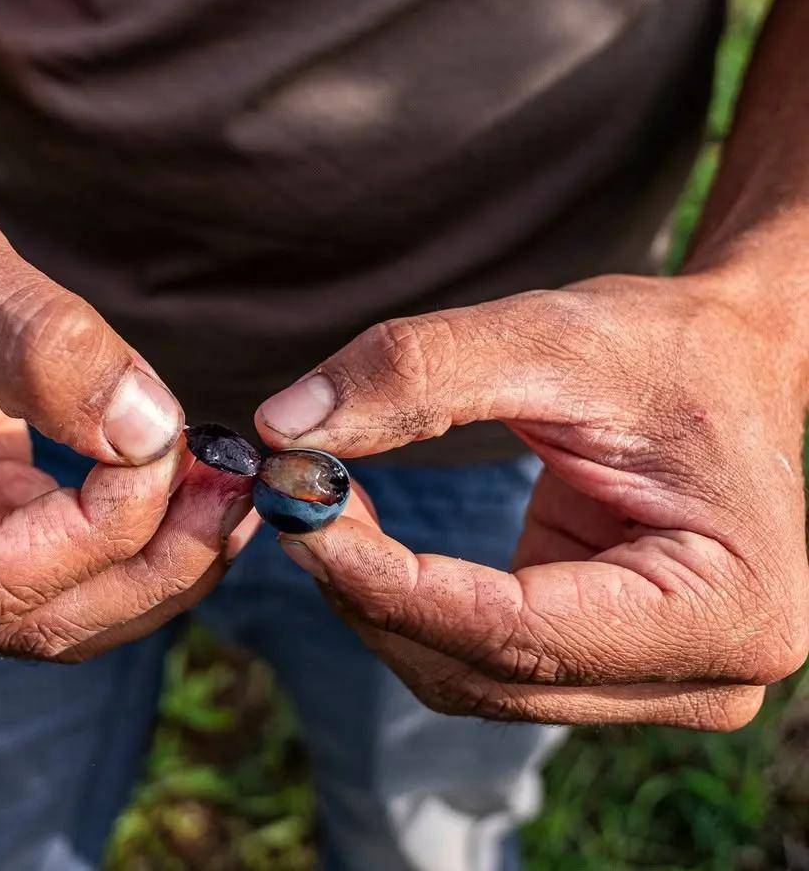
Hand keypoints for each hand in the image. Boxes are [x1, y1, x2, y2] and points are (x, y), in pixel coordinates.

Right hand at [0, 164, 251, 658]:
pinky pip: (55, 567)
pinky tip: (185, 487)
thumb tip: (149, 431)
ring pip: (55, 611)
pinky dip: (127, 539)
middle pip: (32, 618)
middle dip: (152, 563)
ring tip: (229, 491)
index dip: (106, 526)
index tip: (173, 443)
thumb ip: (44, 347)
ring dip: (155, 563)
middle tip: (239, 489)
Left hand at [257, 275, 808, 727]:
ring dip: (376, 597)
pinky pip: (474, 652)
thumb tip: (287, 428)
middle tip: (297, 493)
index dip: (388, 579)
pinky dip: (406, 598)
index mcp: (725, 609)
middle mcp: (698, 677)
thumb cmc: (667, 346)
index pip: (517, 631)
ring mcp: (649, 681)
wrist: (730, 361)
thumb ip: (419, 372)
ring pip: (466, 675)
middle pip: (482, 670)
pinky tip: (366, 530)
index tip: (299, 509)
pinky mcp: (597, 659)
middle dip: (369, 588)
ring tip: (326, 500)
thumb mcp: (554, 336)